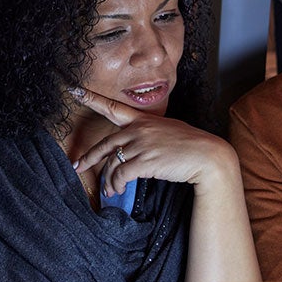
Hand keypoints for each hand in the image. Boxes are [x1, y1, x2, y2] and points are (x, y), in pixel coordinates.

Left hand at [69, 87, 238, 197]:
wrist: (207, 155)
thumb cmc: (189, 145)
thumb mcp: (167, 130)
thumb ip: (148, 134)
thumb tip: (136, 146)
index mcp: (142, 119)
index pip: (113, 107)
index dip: (92, 99)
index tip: (74, 91)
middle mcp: (138, 129)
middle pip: (105, 144)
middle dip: (89, 158)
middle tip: (79, 166)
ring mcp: (141, 144)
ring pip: (112, 163)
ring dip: (108, 180)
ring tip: (109, 190)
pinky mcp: (144, 161)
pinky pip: (121, 175)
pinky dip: (116, 184)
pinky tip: (118, 190)